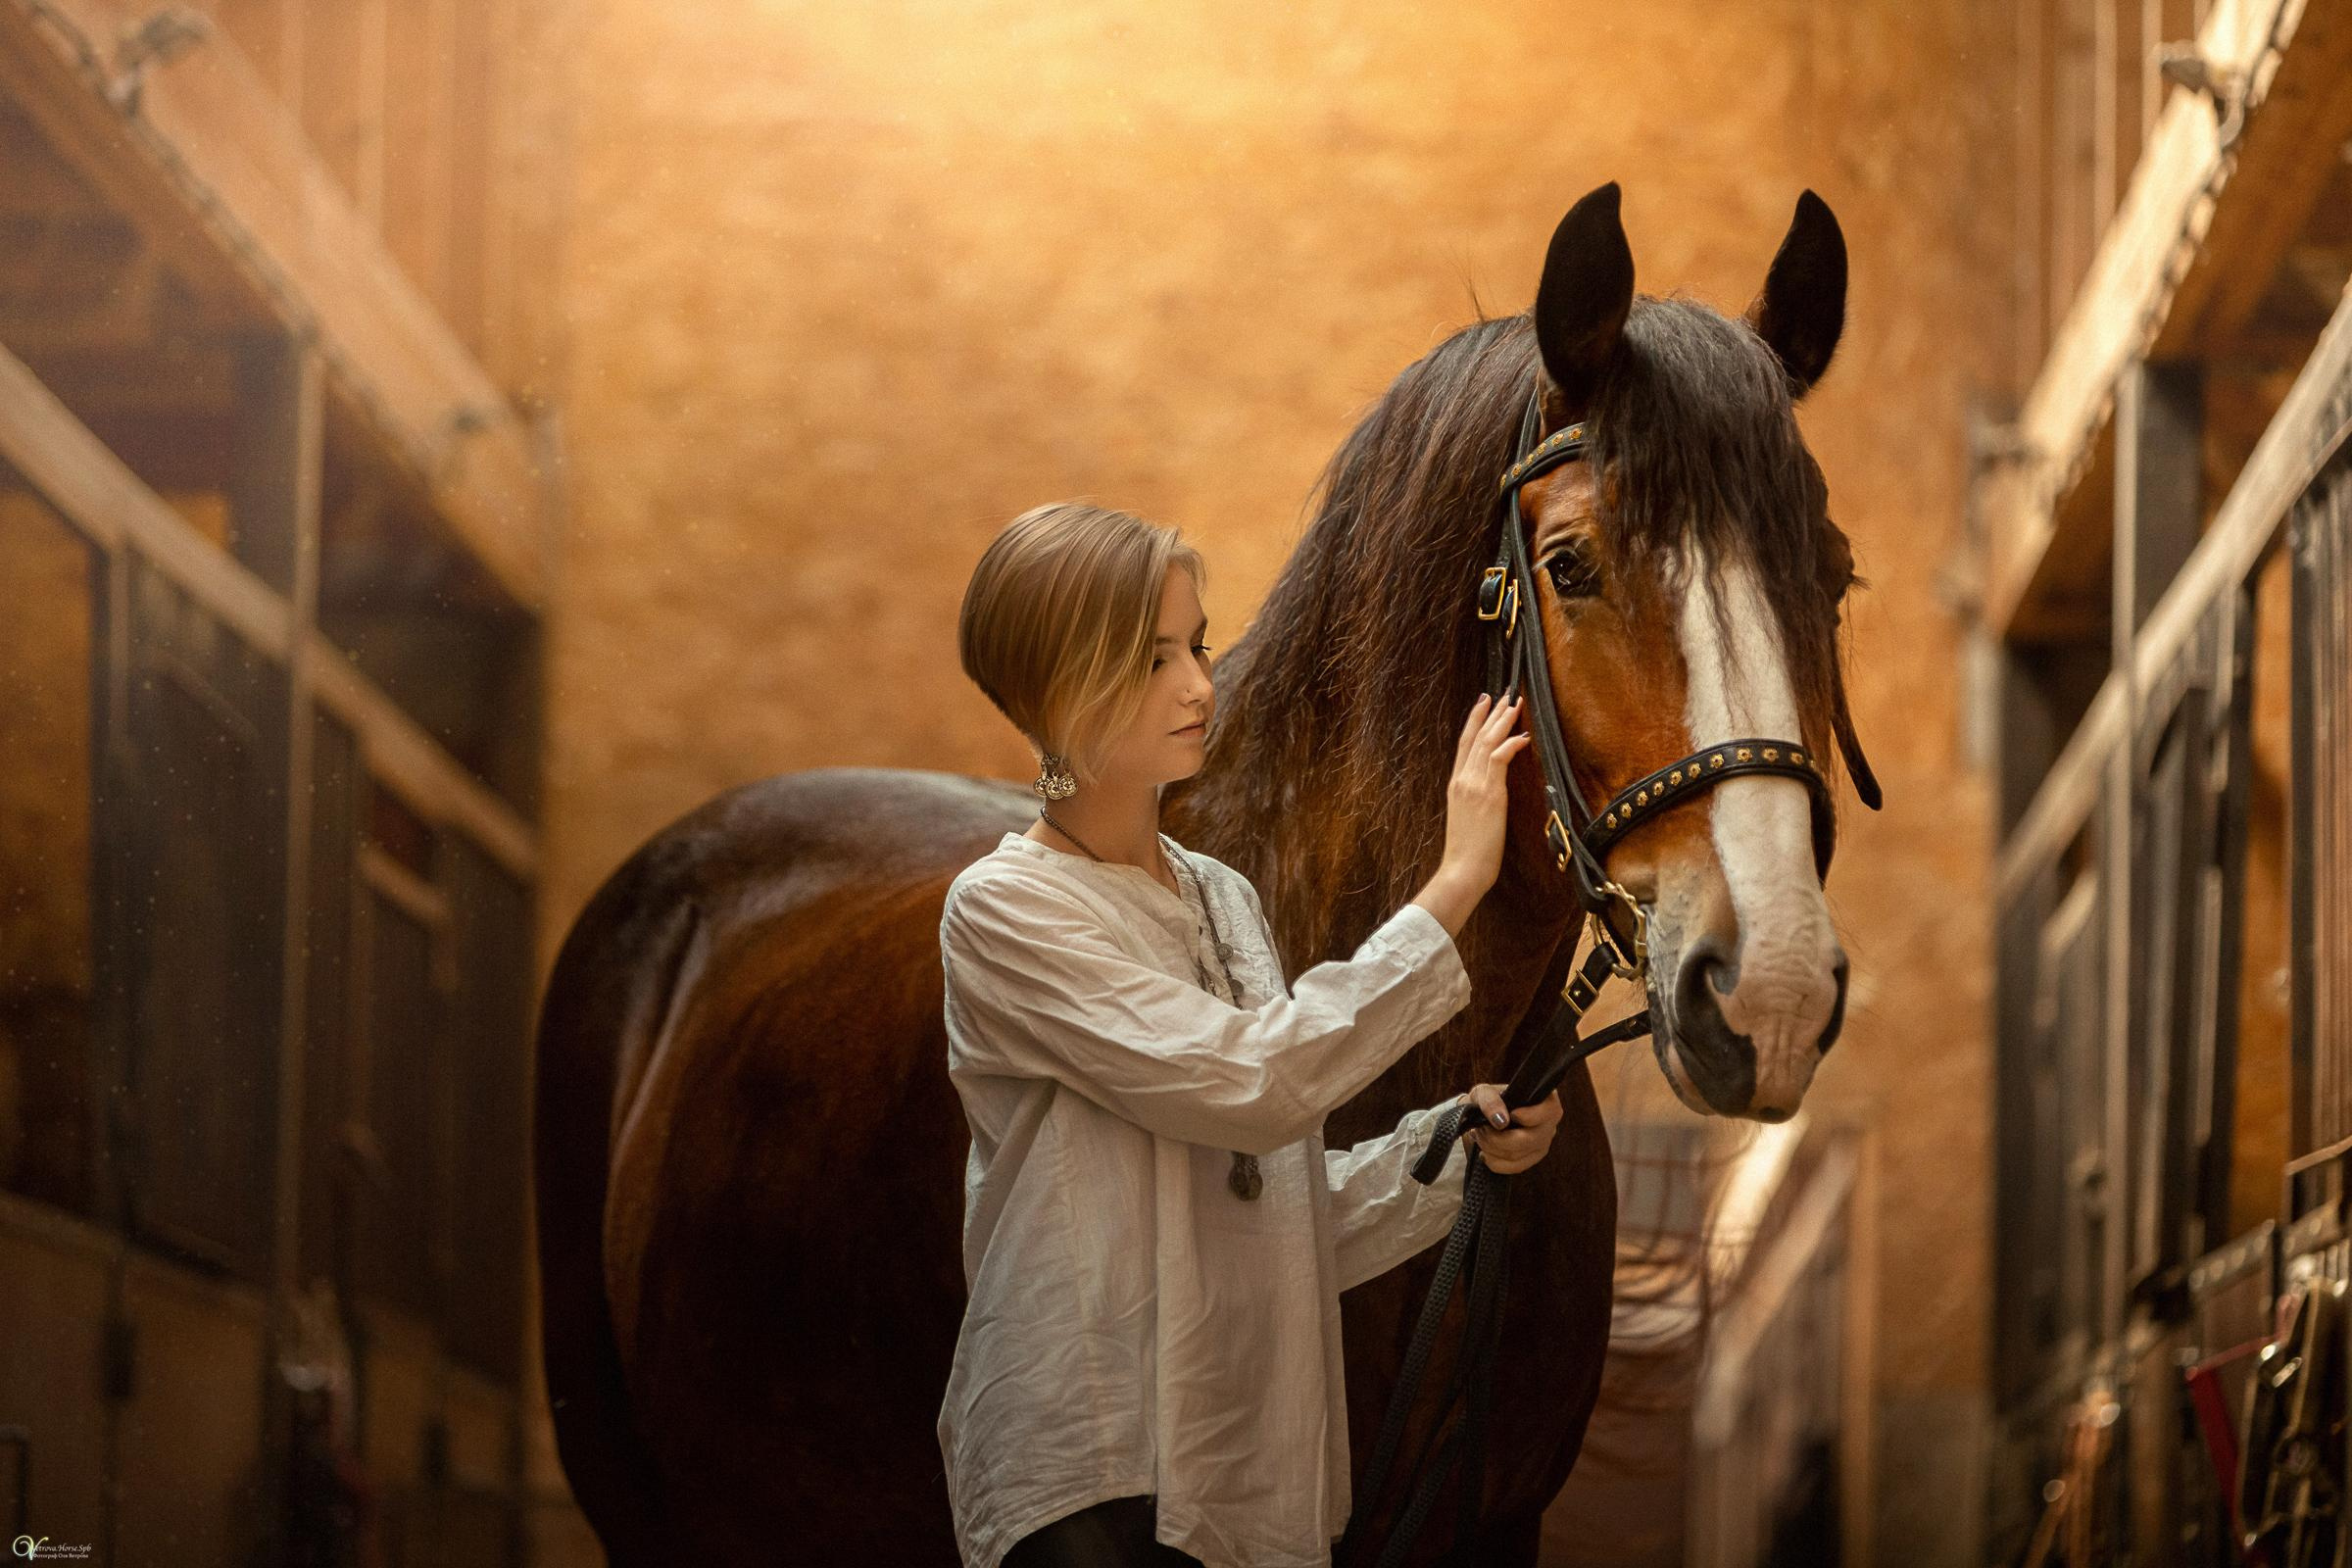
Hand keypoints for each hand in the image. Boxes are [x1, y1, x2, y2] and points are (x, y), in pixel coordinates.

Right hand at [1438, 693, 1531, 896]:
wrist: (1463, 869)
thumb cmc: (1467, 851)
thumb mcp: (1468, 818)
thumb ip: (1475, 798)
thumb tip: (1489, 790)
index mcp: (1456, 784)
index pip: (1465, 744)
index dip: (1474, 720)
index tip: (1484, 702)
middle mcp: (1463, 780)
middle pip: (1476, 737)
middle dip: (1491, 714)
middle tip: (1505, 694)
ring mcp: (1474, 785)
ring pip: (1487, 743)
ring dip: (1503, 722)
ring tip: (1514, 704)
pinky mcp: (1488, 794)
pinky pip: (1499, 759)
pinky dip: (1510, 744)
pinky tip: (1522, 735)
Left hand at [1456, 1084, 1562, 1175]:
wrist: (1481, 1119)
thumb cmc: (1487, 1102)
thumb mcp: (1483, 1093)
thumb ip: (1490, 1101)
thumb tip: (1501, 1121)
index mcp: (1545, 1100)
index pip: (1550, 1111)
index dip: (1531, 1116)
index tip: (1512, 1114)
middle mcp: (1548, 1123)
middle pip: (1529, 1139)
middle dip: (1497, 1137)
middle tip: (1481, 1128)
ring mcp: (1542, 1144)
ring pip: (1517, 1155)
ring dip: (1491, 1147)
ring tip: (1481, 1135)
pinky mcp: (1531, 1159)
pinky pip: (1513, 1167)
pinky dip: (1494, 1161)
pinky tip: (1485, 1152)